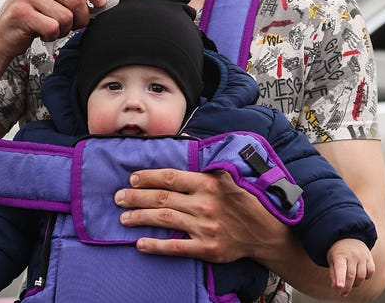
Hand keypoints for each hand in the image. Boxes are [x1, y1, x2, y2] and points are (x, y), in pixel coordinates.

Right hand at [0, 0, 107, 54]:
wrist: (2, 33)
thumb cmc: (33, 13)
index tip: (101, 3)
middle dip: (80, 17)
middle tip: (72, 23)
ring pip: (66, 16)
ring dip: (64, 28)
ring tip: (52, 26)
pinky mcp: (21, 12)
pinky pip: (53, 27)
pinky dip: (52, 35)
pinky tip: (41, 31)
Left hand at [114, 168, 288, 263]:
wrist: (266, 233)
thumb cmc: (244, 202)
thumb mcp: (228, 175)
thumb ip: (205, 160)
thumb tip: (185, 134)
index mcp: (209, 183)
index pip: (171, 177)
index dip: (148, 177)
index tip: (132, 178)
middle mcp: (205, 204)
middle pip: (162, 198)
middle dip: (136, 197)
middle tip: (118, 198)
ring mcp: (206, 227)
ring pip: (165, 220)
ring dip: (140, 218)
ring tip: (124, 218)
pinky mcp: (208, 248)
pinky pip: (176, 247)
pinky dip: (156, 246)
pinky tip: (141, 244)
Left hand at [327, 239, 374, 296]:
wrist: (348, 236)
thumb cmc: (338, 251)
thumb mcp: (332, 260)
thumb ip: (333, 273)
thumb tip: (335, 287)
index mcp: (340, 255)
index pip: (340, 268)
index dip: (340, 278)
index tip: (339, 287)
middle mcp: (352, 255)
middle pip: (351, 275)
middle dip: (347, 287)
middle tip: (342, 293)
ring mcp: (362, 255)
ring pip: (361, 276)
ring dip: (356, 283)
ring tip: (351, 283)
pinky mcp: (369, 257)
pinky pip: (371, 271)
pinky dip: (366, 277)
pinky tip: (360, 275)